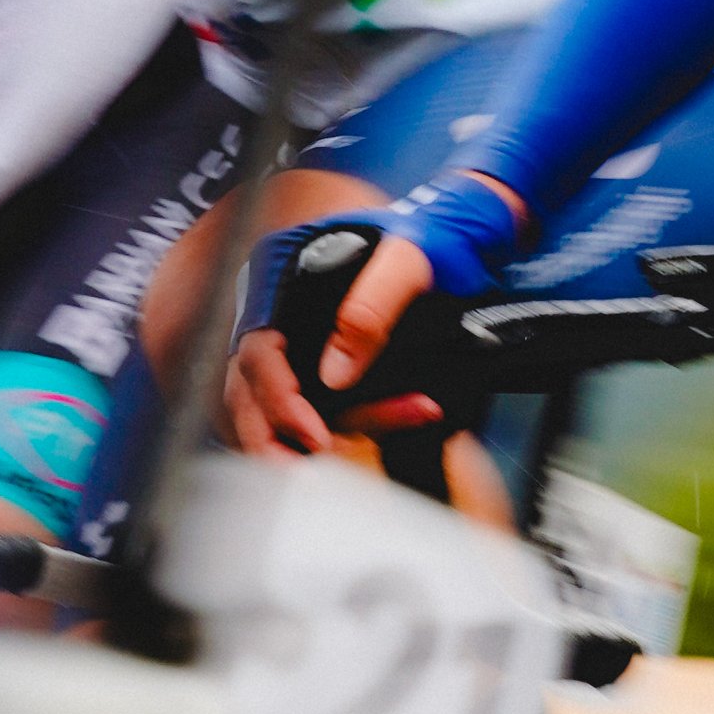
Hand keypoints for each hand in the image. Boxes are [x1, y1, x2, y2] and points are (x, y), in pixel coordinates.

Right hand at [221, 173, 526, 456]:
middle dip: (278, 440)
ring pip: (283, 409)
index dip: (278, 400)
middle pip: (252, 392)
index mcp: (284, 279)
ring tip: (358, 458)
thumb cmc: (431, 238)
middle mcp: (280, 314)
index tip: (316, 436)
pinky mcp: (324, 366)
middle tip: (313, 475)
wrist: (462, 238)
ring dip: (320, 436)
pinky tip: (400, 421)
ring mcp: (298, 343)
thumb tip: (335, 376)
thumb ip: (371, 309)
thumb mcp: (408, 261)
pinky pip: (323, 409)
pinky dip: (358, 423)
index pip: (259, 354)